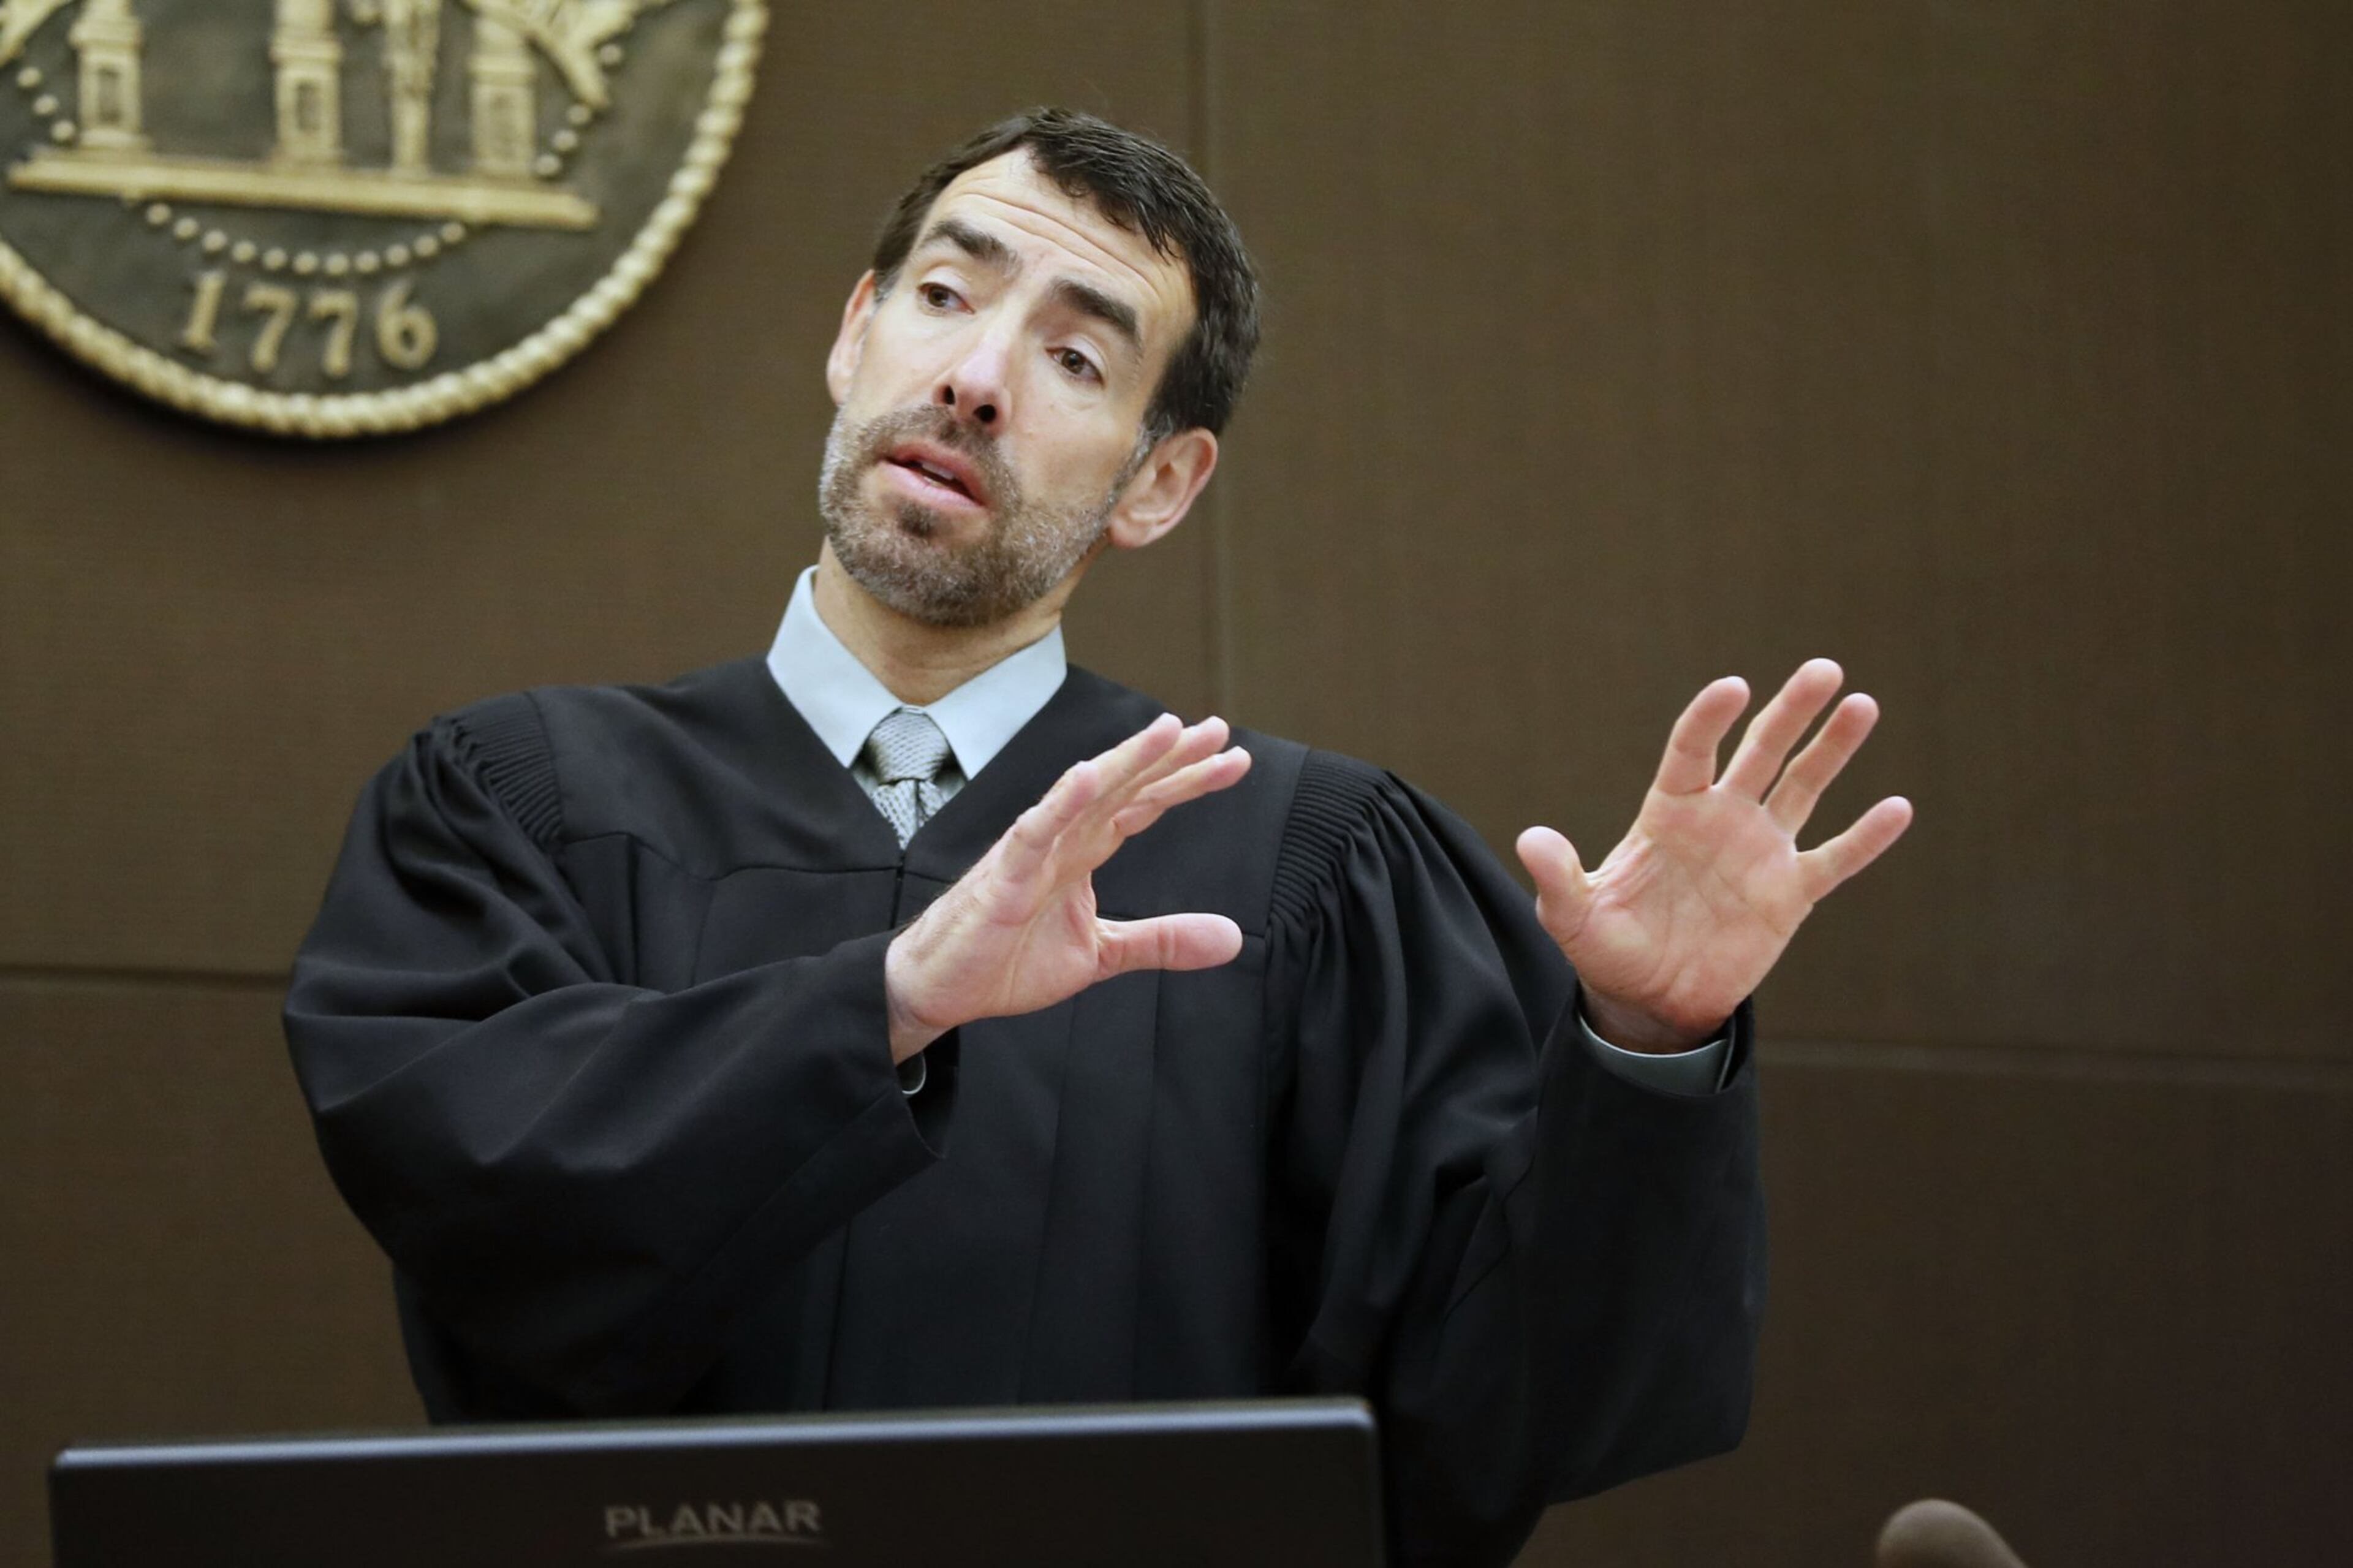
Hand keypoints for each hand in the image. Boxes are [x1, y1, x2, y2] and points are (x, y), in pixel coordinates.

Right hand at [884, 715, 1253, 1059]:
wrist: (941, 988)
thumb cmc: (1006, 960)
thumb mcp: (1102, 953)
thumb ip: (1163, 940)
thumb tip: (1234, 938)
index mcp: (1084, 850)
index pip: (1144, 804)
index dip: (1187, 781)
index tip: (1235, 759)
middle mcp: (1062, 839)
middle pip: (1124, 787)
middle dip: (1170, 758)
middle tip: (1218, 728)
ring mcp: (1031, 852)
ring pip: (1085, 795)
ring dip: (1126, 762)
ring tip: (1167, 731)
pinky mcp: (1002, 877)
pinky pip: (1033, 833)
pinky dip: (1060, 804)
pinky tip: (1089, 776)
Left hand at [1515, 659, 1912, 1051]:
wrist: (1652, 999)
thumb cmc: (1608, 948)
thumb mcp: (1572, 916)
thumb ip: (1558, 877)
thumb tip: (1531, 839)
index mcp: (1669, 812)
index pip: (1692, 750)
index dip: (1711, 718)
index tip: (1733, 688)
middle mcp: (1721, 819)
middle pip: (1761, 751)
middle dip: (1791, 711)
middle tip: (1824, 669)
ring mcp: (1760, 851)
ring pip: (1803, 787)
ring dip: (1832, 749)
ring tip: (1861, 705)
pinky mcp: (1790, 893)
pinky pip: (1834, 858)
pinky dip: (1865, 838)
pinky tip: (1898, 808)